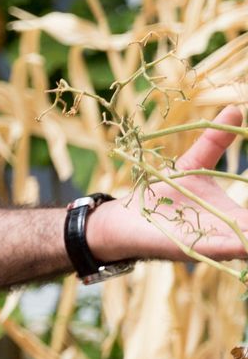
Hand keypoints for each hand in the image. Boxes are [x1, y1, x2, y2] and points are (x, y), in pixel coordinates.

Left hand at [93, 106, 247, 263]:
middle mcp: (234, 236)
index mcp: (239, 219)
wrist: (122, 220)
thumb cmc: (161, 196)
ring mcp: (217, 245)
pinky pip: (228, 250)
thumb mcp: (194, 165)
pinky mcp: (195, 250)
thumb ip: (216, 143)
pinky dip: (243, 245)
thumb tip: (235, 108)